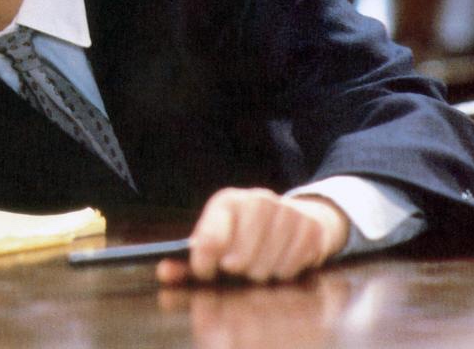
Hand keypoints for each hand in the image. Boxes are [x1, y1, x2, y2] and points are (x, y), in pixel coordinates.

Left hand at [156, 187, 349, 284]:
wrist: (294, 217)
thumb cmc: (244, 235)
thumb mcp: (214, 240)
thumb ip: (188, 261)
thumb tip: (163, 274)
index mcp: (227, 202)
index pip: (209, 239)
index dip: (204, 264)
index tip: (205, 273)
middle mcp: (256, 199)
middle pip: (239, 260)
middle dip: (235, 272)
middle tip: (236, 270)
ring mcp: (286, 212)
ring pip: (265, 267)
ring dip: (260, 275)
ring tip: (257, 267)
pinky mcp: (310, 227)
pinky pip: (292, 268)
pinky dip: (284, 273)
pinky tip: (279, 263)